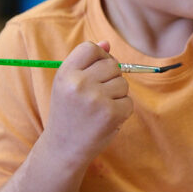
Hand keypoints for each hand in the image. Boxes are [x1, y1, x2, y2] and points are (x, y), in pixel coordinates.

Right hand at [42, 41, 132, 164]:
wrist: (63, 148)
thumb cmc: (68, 112)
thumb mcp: (68, 85)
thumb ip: (87, 62)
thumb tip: (107, 43)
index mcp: (65, 74)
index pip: (90, 48)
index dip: (99, 57)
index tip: (96, 70)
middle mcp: (79, 84)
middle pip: (112, 64)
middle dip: (110, 78)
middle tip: (96, 96)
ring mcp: (96, 99)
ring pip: (123, 83)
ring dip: (116, 95)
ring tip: (99, 108)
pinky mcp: (111, 113)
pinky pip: (129, 101)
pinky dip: (122, 110)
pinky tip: (106, 119)